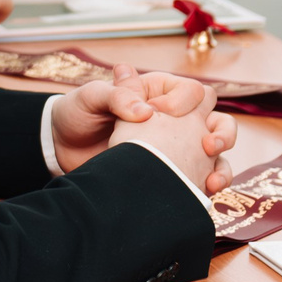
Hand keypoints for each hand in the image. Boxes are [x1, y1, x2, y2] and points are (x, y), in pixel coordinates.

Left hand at [52, 69, 237, 192]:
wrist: (60, 147)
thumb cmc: (76, 113)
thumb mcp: (91, 97)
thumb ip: (117, 96)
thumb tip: (145, 111)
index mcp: (159, 92)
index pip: (193, 92)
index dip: (184, 102)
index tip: (159, 114)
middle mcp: (174, 117)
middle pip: (217, 119)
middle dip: (221, 132)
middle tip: (207, 145)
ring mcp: (176, 144)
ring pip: (217, 151)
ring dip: (222, 162)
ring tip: (211, 177)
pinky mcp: (171, 169)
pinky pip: (202, 175)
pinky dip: (209, 182)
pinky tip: (204, 190)